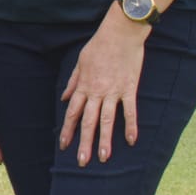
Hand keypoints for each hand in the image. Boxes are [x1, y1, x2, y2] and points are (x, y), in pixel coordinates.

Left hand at [60, 11, 148, 164]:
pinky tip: (131, 141)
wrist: (120, 33)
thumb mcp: (80, 62)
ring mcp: (113, 91)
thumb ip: (73, 82)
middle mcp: (96, 92)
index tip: (63, 145)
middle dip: (84, 142)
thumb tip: (65, 98)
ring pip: (107, 120)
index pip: (73, 113)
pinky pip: (130, 110)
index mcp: (83, 86)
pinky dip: (130, 126)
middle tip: (81, 162)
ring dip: (105, 140)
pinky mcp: (129, 88)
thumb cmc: (99, 45)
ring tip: (103, 158)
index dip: (68, 130)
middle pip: (88, 121)